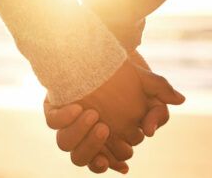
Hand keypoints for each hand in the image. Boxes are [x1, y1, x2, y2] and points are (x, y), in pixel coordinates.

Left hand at [44, 50, 183, 173]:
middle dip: (92, 146)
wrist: (104, 51)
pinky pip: (53, 121)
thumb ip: (158, 110)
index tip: (122, 149)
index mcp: (107, 138)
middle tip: (104, 128)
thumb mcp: (148, 90)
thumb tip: (152, 131)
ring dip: (78, 134)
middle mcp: (84, 134)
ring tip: (93, 115)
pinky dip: (63, 118)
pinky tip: (76, 108)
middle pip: (83, 158)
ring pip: (65, 143)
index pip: (109, 160)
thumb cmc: (128, 75)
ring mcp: (68, 122)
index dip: (115, 158)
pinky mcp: (55, 107)